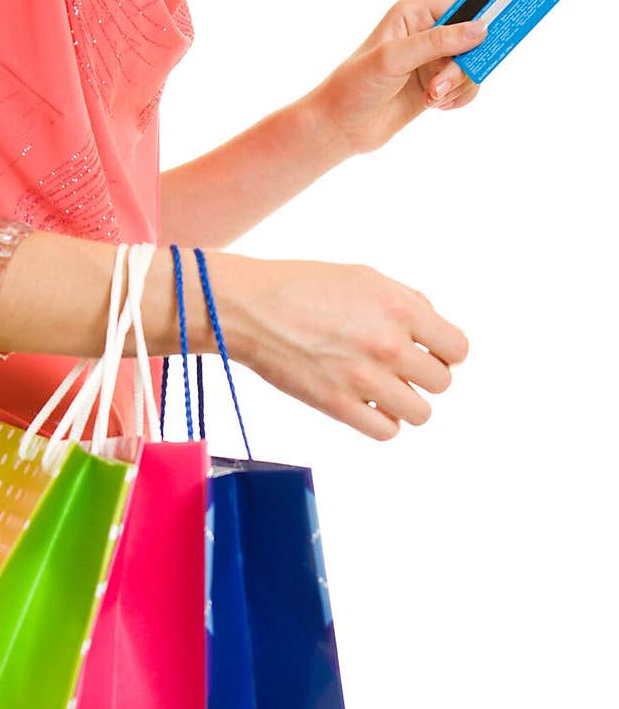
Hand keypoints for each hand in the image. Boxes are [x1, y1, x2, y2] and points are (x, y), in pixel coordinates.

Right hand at [217, 254, 469, 440]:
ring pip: (420, 413)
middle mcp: (389, 344)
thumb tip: (433, 329)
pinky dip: (382, 422)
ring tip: (384, 392)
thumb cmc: (304, 287)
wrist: (251, 309)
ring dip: (406, 404)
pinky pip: (386, 431)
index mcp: (400, 308)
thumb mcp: (364, 277)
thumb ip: (406, 301)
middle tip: (401, 371)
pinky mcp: (338, 406)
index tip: (427, 353)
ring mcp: (364, 379)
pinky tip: (366, 406)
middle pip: (442, 383)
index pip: (457, 349)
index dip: (445, 352)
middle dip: (425, 378)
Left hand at [312, 0, 485, 155]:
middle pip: (472, 39)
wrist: (340, 127)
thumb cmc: (356, 85)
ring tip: (430, 98)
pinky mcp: (434, 86)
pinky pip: (465, 88)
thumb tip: (481, 30)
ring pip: (471, 67)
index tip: (495, 36)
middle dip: (462, 65)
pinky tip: (435, 106)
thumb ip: (437, 42)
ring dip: (457, 85)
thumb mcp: (395, 58)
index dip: (482, 19)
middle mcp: (426, 33)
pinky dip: (458, 98)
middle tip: (439, 85)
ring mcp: (431, 61)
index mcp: (415, 13)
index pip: (463, 5)